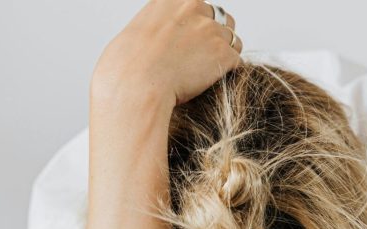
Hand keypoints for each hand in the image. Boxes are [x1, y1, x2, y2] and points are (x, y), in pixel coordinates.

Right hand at [92, 0, 241, 107]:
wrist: (137, 83)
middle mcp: (195, 7)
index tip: (193, 45)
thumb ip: (158, 27)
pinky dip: (228, 73)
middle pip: (222, 20)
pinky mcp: (222, 54)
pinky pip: (236, 62)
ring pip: (233, 41)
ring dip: (224, 56)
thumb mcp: (139, 31)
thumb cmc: (130, 66)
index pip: (201, 6)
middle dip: (217, 39)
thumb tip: (160, 39)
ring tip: (208, 74)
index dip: (200, 26)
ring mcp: (211, 30)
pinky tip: (213, 83)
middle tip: (203, 61)